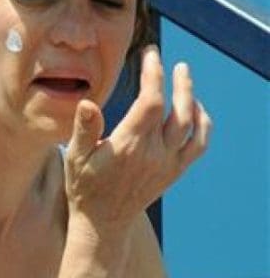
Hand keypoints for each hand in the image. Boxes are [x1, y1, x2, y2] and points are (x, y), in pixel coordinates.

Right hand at [64, 46, 210, 234]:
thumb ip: (84, 129)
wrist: (103, 222)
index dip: (153, 75)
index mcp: (128, 146)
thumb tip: (87, 103)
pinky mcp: (174, 172)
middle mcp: (153, 154)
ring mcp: (167, 164)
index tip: (150, 55)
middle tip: (174, 64)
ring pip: (191, 126)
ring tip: (184, 79)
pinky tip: (195, 109)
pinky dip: (202, 124)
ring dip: (191, 98)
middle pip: (177, 110)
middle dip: (178, 82)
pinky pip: (198, 144)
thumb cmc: (84, 186)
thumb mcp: (75, 157)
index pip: (149, 102)